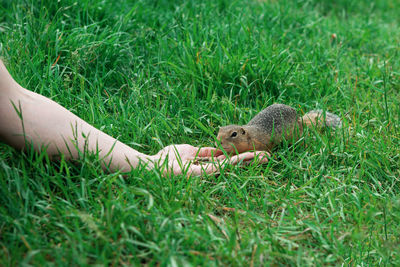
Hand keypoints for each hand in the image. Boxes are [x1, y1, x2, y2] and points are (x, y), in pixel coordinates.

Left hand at [151, 144, 268, 175]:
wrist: (153, 167)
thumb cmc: (167, 160)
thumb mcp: (188, 151)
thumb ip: (204, 152)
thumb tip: (218, 150)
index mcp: (205, 166)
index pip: (226, 162)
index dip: (240, 158)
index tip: (254, 154)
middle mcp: (209, 172)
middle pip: (233, 166)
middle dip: (250, 162)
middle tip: (267, 158)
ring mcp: (207, 174)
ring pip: (232, 167)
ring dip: (248, 162)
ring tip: (264, 158)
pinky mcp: (203, 174)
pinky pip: (223, 166)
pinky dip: (237, 162)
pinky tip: (249, 158)